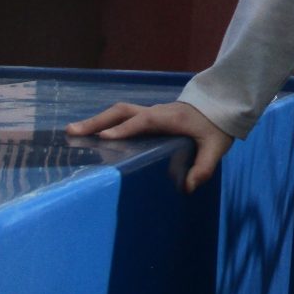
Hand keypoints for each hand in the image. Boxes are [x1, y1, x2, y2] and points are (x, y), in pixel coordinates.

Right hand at [66, 101, 233, 193]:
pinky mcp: (150, 116)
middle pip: (124, 112)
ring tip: (72, 132)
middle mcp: (157, 112)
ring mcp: (152, 112)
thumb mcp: (216, 147)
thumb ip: (204, 167)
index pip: (145, 121)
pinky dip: (106, 123)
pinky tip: (91, 134)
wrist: (221, 106)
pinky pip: (124, 117)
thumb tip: (188, 187)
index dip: (125, 129)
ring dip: (98, 120)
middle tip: (71, 132)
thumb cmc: (217, 127)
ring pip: (121, 112)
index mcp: (171, 118)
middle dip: (98, 121)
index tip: (103, 137)